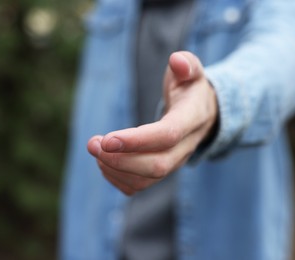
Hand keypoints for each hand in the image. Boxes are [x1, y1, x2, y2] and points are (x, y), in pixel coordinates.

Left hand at [87, 51, 217, 195]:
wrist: (201, 113)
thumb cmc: (190, 88)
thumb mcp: (192, 71)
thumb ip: (187, 64)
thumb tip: (177, 61)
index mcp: (192, 118)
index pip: (167, 135)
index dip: (137, 140)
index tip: (107, 138)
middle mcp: (185, 146)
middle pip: (157, 165)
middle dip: (120, 159)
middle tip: (93, 144)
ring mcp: (174, 162)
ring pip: (146, 180)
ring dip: (114, 169)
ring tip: (95, 150)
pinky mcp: (161, 171)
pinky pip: (139, 185)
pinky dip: (117, 178)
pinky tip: (104, 161)